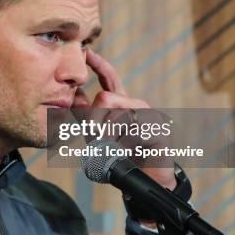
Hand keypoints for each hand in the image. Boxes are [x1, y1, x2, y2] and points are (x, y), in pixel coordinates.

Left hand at [72, 49, 175, 190]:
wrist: (144, 181)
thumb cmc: (120, 156)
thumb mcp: (96, 134)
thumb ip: (86, 116)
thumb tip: (74, 96)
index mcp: (122, 104)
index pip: (110, 78)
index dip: (98, 64)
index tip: (87, 53)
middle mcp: (136, 106)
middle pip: (106, 97)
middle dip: (94, 118)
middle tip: (94, 136)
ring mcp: (150, 118)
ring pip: (118, 114)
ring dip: (108, 134)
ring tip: (110, 147)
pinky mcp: (159, 132)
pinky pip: (134, 132)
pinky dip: (124, 144)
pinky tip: (125, 151)